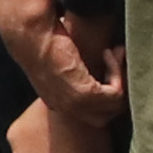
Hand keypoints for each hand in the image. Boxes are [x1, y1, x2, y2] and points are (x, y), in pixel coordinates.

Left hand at [1, 0, 125, 134]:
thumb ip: (75, 68)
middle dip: (116, 93)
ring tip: (113, 55)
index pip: (91, 114)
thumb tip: (96, 56)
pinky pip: (116, 93)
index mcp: (57, 103)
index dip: (105, 91)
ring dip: (120, 79)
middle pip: (104, 118)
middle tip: (114, 65)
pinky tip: (108, 53)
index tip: (106, 67)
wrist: (33, 35)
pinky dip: (117, 72)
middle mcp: (65, 108)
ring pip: (115, 106)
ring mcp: (74, 104)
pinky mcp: (84, 94)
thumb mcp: (61, 60)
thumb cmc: (45, 38)